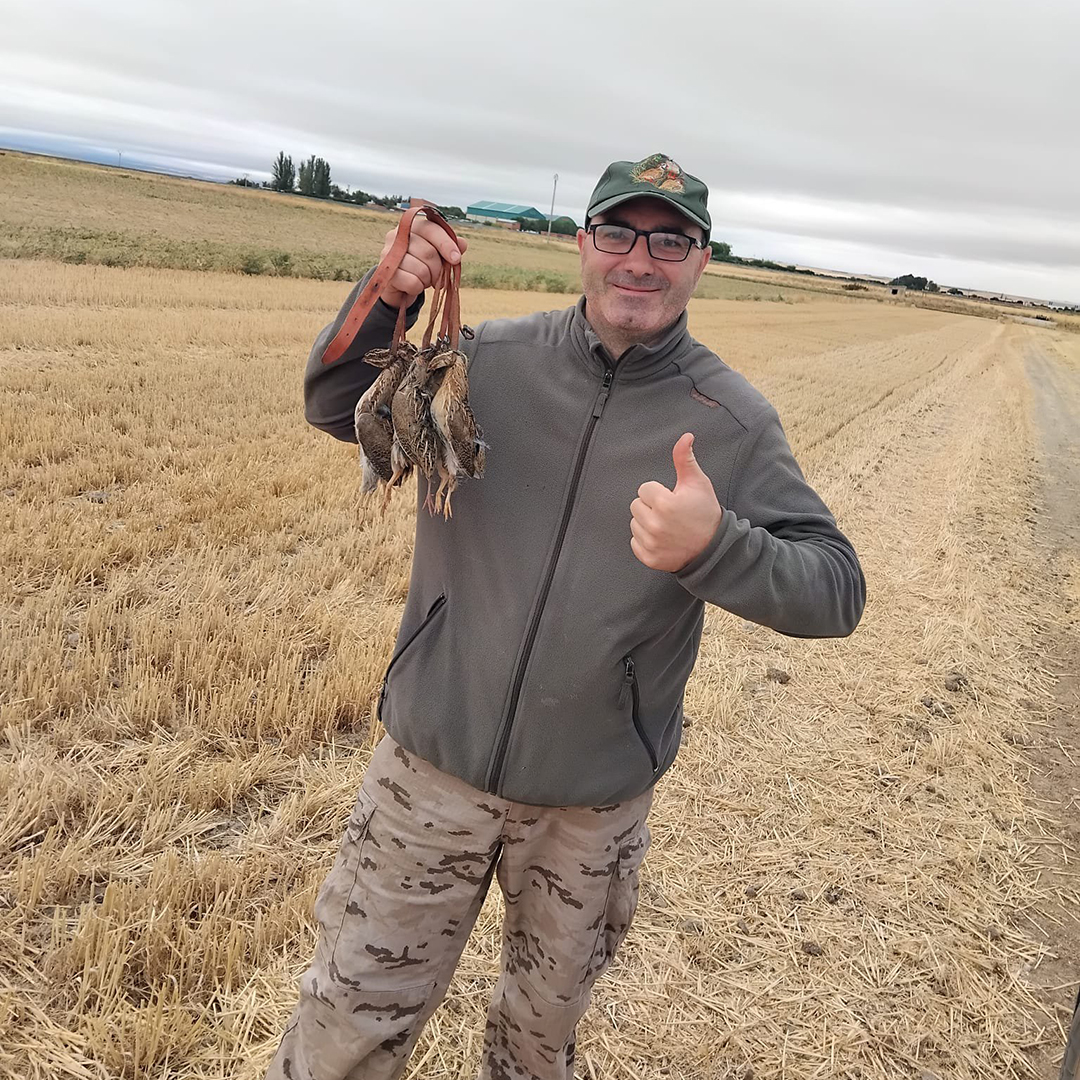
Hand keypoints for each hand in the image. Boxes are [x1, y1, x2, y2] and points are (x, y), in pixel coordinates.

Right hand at [380, 215, 467, 308]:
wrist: (399, 284)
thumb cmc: (421, 265)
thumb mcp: (438, 255)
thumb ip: (450, 247)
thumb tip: (462, 244)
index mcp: (413, 226)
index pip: (432, 229)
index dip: (446, 244)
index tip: (456, 259)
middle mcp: (397, 234)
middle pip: (428, 252)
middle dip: (438, 269)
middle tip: (435, 275)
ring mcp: (388, 252)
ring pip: (421, 270)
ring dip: (427, 280)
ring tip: (423, 279)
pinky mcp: (386, 271)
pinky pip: (412, 282)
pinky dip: (418, 288)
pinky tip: (414, 285)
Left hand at [630, 433, 722, 571]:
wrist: (714, 547)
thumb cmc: (705, 513)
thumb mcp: (698, 483)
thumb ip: (685, 459)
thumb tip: (685, 437)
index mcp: (665, 503)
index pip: (644, 489)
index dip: (659, 492)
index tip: (672, 499)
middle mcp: (655, 524)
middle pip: (636, 506)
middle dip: (651, 506)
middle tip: (670, 513)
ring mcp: (652, 543)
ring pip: (634, 523)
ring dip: (647, 523)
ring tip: (667, 525)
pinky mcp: (650, 557)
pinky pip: (635, 543)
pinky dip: (646, 541)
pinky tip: (663, 539)